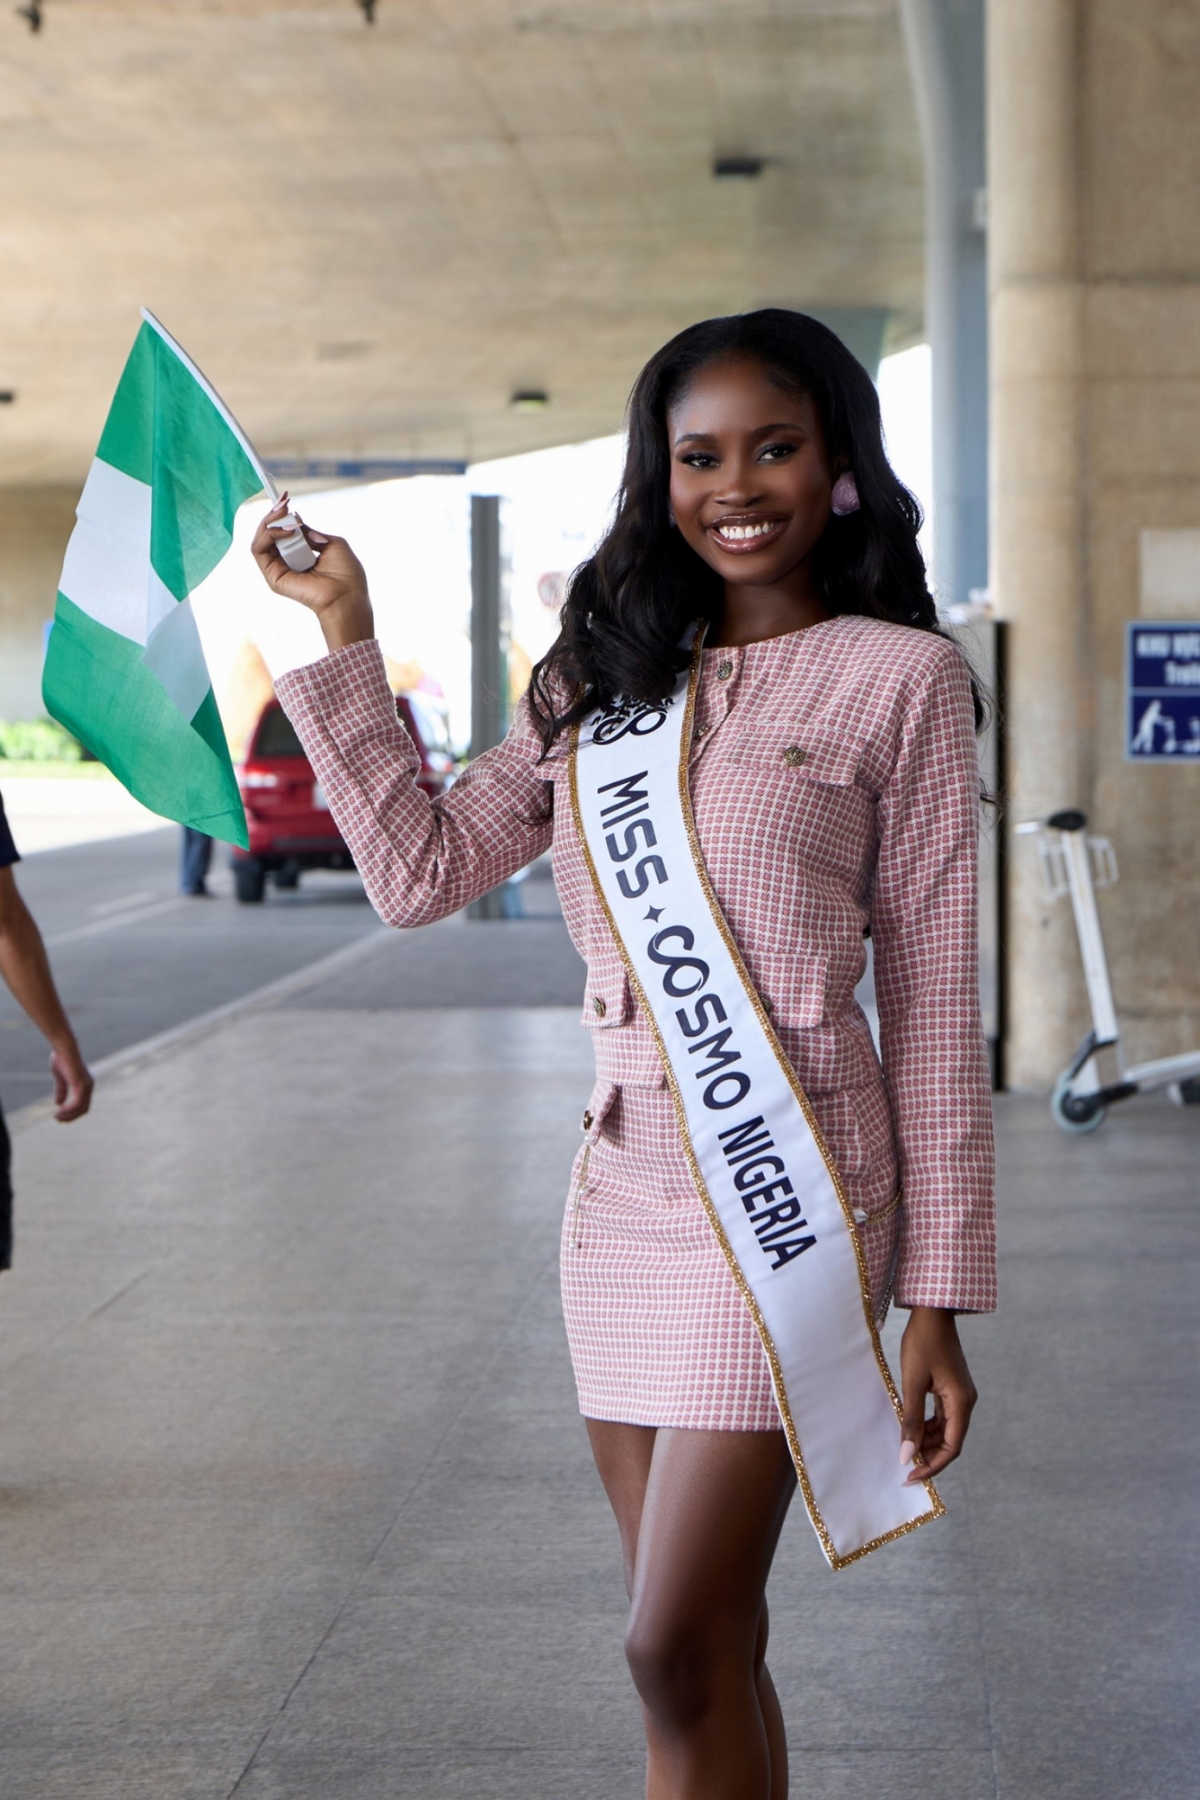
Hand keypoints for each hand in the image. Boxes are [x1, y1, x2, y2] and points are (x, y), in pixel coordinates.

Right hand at [49, 1040, 92, 1121]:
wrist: (64, 1048)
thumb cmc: (62, 1059)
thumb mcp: (61, 1078)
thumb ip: (61, 1090)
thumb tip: (59, 1104)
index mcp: (85, 1085)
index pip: (83, 1105)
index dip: (73, 1113)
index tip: (60, 1117)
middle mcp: (89, 1087)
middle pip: (83, 1109)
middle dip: (71, 1117)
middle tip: (58, 1120)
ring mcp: (86, 1086)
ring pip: (80, 1108)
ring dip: (68, 1115)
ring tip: (57, 1117)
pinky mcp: (81, 1085)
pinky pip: (77, 1103)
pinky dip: (68, 1110)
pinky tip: (60, 1111)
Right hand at [250, 496, 374, 652]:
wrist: (347, 596)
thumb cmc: (346, 574)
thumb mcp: (332, 543)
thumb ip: (311, 532)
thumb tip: (294, 519)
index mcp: (301, 556)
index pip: (282, 532)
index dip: (281, 514)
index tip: (286, 497)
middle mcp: (287, 562)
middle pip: (268, 533)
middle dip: (273, 513)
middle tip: (284, 501)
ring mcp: (278, 569)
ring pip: (260, 539)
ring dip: (270, 522)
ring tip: (285, 514)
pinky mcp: (272, 577)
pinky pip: (259, 550)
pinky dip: (269, 535)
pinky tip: (288, 531)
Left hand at [899, 1306, 977, 1483]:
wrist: (932, 1312)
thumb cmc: (922, 1343)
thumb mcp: (912, 1382)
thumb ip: (910, 1420)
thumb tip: (906, 1455)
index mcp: (961, 1402)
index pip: (951, 1447)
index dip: (932, 1466)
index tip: (911, 1477)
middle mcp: (966, 1402)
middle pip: (950, 1441)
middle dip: (928, 1456)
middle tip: (903, 1465)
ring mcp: (960, 1395)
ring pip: (945, 1430)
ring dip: (926, 1441)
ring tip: (903, 1447)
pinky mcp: (952, 1388)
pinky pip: (942, 1416)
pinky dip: (927, 1426)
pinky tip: (910, 1427)